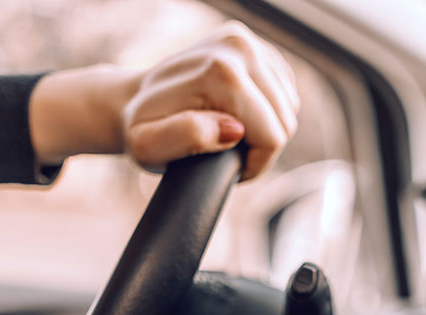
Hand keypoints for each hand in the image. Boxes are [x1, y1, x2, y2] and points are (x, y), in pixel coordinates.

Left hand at [29, 21, 299, 179]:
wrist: (136, 98)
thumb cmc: (144, 128)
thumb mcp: (149, 146)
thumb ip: (186, 137)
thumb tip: (232, 129)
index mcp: (221, 71)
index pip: (273, 134)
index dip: (255, 162)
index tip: (226, 163)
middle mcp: (239, 47)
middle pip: (285, 121)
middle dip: (261, 146)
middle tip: (225, 150)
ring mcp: (248, 41)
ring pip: (289, 108)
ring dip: (265, 129)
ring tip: (229, 133)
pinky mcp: (257, 46)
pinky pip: (285, 93)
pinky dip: (268, 111)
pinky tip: (238, 114)